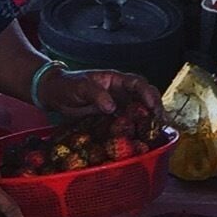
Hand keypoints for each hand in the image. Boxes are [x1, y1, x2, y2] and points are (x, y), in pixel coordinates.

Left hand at [35, 64, 158, 120]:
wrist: (55, 94)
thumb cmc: (67, 86)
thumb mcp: (80, 87)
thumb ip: (96, 94)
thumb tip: (112, 106)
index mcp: (115, 80)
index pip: (137, 84)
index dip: (147, 93)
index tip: (152, 105)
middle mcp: (120, 91)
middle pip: (144, 96)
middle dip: (155, 107)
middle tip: (161, 122)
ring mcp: (117, 104)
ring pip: (138, 109)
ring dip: (148, 119)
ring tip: (156, 131)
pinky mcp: (112, 116)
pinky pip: (127, 121)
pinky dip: (135, 128)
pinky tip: (141, 137)